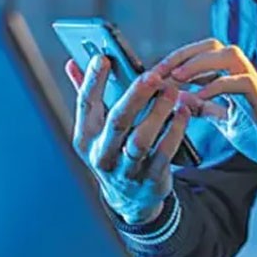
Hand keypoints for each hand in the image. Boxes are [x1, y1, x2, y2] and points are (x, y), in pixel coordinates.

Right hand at [65, 56, 190, 223]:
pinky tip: (183, 112)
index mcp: (86, 137)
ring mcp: (126, 170)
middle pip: (117, 121)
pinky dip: (175, 131)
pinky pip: (164, 154)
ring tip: (171, 91)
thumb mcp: (95, 130)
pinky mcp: (150, 179)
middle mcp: (102, 154)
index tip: (103, 58)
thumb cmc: (114, 151)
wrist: (131, 199)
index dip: (92, 81)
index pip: (85, 105)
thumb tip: (72, 63)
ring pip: (141, 139)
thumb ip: (87, 96)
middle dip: (135, 96)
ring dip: (158, 113)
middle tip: (153, 75)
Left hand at [156, 39, 256, 194]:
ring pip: (227, 55)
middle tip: (161, 72)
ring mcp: (254, 83)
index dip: (176, 62)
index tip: (154, 77)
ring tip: (177, 78)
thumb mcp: (226, 121)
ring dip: (198, 63)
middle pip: (212, 46)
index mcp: (232, 78)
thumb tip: (182, 100)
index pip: (201, 56)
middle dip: (183, 55)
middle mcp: (243, 75)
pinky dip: (217, 86)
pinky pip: (240, 81)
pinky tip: (198, 98)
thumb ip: (206, 109)